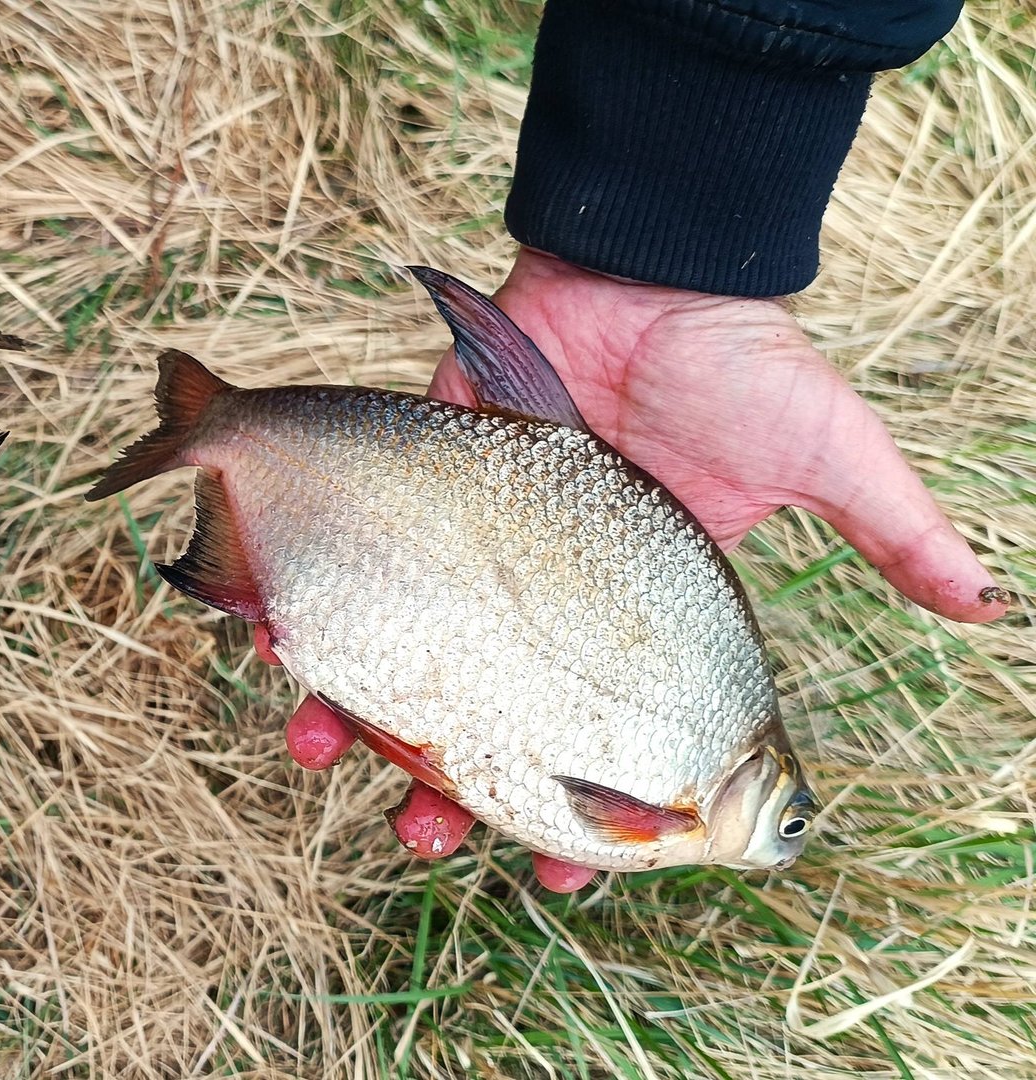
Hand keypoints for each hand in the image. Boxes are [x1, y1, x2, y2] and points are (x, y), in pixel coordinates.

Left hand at [276, 247, 1006, 888]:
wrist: (653, 260)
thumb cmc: (741, 360)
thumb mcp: (827, 453)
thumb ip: (891, 531)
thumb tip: (986, 604)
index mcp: (628, 608)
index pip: (595, 729)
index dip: (581, 806)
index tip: (559, 871)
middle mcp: (538, 587)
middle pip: (481, 704)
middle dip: (449, 777)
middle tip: (423, 836)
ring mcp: (472, 535)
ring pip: (401, 640)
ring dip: (359, 701)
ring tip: (322, 750)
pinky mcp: (418, 470)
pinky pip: (355, 543)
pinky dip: (312, 589)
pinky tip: (280, 642)